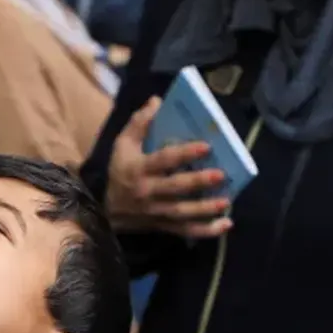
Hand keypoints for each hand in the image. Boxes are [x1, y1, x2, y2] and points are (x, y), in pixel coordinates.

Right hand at [107, 97, 232, 239]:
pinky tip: (225, 224)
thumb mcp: (122, 146)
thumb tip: (157, 101)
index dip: (184, 153)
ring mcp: (156, 212)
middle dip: (198, 182)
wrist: (107, 211)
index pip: (163, 160)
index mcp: (139, 169)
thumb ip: (138, 123)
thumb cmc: (120, 172)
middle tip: (221, 175)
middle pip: (175, 188)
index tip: (206, 146)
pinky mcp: (163, 226)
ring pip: (182, 213)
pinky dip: (206, 231)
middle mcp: (148, 192)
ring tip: (226, 202)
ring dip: (205, 209)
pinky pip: (185, 231)